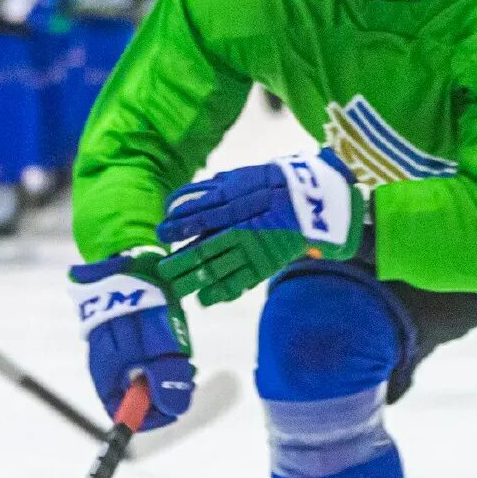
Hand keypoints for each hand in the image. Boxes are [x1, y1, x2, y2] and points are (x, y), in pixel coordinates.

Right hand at [68, 249, 195, 430]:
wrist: (131, 258)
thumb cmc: (144, 303)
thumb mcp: (162, 345)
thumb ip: (166, 379)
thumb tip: (173, 410)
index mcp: (106, 372)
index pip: (122, 412)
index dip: (151, 417)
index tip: (176, 407)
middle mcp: (104, 364)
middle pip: (135, 396)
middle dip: (163, 392)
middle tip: (187, 376)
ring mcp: (112, 349)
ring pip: (141, 376)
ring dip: (165, 372)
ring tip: (183, 356)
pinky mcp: (121, 334)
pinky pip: (141, 357)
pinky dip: (159, 356)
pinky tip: (172, 341)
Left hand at [155, 149, 365, 307]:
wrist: (316, 201)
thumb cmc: (276, 185)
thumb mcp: (243, 178)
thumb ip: (216, 188)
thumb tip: (183, 200)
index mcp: (238, 205)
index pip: (200, 219)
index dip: (179, 228)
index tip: (161, 233)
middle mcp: (244, 230)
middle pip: (204, 250)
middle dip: (181, 262)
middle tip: (161, 269)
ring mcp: (255, 250)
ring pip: (219, 269)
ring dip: (195, 280)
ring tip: (176, 287)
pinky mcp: (266, 265)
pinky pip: (241, 283)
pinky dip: (221, 292)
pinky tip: (205, 299)